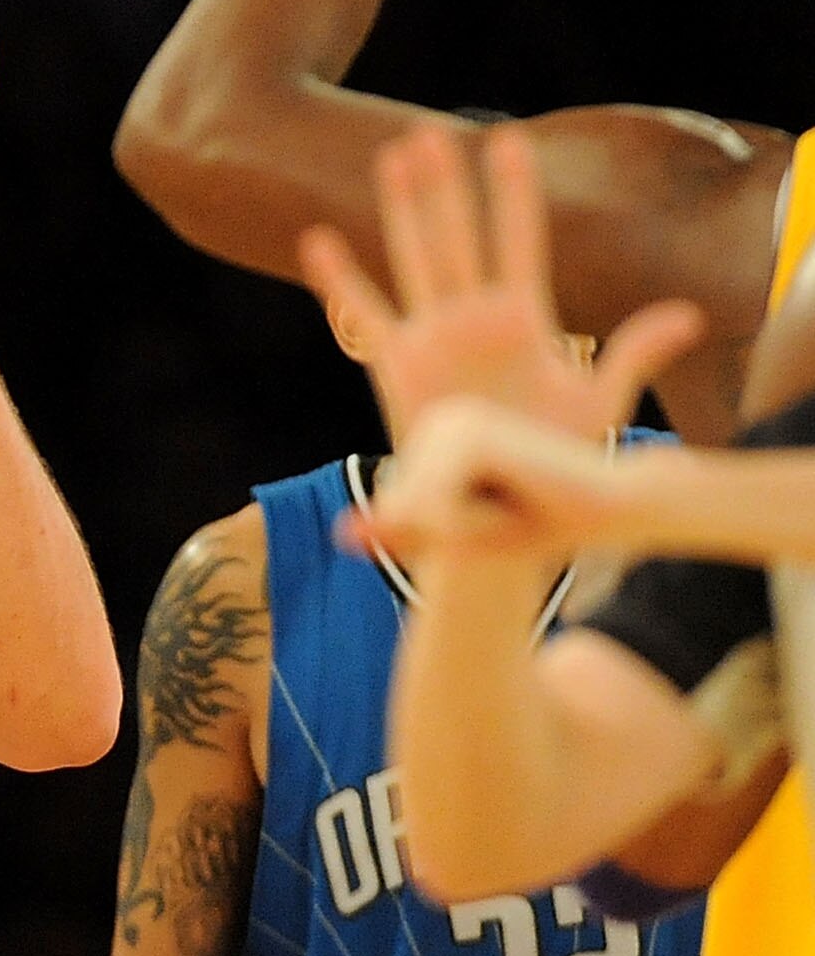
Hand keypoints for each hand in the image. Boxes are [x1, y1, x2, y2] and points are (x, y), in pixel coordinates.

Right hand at [302, 125, 701, 438]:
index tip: (508, 141)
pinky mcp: (395, 366)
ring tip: (392, 160)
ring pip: (414, 259)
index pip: (519, 240)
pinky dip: (340, 282)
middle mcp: (474, 317)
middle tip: (430, 133)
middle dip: (447, 186)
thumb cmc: (550, 452)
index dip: (513, 193)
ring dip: (403, 210)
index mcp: (523, 317)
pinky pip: (364, 317)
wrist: (499, 502)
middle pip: (458, 236)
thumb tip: (688, 316)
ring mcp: (432, 336)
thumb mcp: (600, 402)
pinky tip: (319, 242)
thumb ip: (635, 354)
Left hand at [365, 397, 648, 561]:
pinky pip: (439, 511)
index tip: (491, 514)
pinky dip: (473, 525)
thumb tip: (339, 534)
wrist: (617, 505)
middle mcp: (440, 420)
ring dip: (461, 528)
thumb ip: (400, 533)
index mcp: (437, 434)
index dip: (439, 534)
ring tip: (509, 505)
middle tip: (506, 512)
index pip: (397, 508)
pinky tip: (512, 501)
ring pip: (417, 511)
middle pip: (402, 509)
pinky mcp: (473, 440)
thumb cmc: (544, 520)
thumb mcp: (459, 535)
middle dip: (448, 533)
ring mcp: (454, 425)